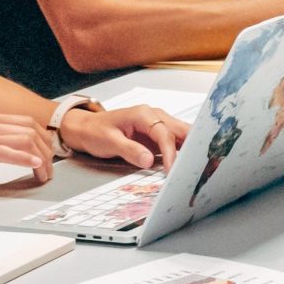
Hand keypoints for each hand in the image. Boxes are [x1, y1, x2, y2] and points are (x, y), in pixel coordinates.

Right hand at [0, 111, 54, 197]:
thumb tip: (18, 150)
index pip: (26, 122)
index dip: (43, 140)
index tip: (49, 156)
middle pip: (30, 129)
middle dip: (47, 150)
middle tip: (50, 169)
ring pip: (24, 139)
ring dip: (41, 159)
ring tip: (44, 174)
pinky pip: (7, 152)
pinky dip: (26, 159)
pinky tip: (34, 167)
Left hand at [60, 104, 187, 170]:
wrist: (86, 128)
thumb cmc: (96, 132)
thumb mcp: (110, 142)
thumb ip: (130, 150)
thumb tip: (149, 160)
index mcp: (143, 114)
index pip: (164, 133)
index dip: (170, 152)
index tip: (172, 169)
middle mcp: (154, 116)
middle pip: (180, 130)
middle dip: (191, 146)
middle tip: (197, 165)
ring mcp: (157, 124)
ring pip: (181, 134)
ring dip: (189, 149)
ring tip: (196, 166)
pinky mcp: (156, 135)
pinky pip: (174, 141)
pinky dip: (181, 151)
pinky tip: (186, 163)